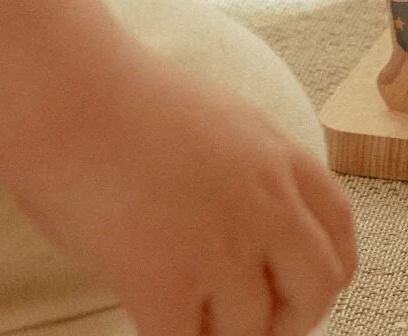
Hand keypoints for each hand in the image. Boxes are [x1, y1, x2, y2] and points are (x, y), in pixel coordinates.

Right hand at [17, 46, 357, 335]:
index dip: (328, 271)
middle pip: (317, 288)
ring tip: (184, 315)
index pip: (339, 228)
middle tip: (246, 325)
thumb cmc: (121, 101)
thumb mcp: (218, 119)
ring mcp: (221, 246)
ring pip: (250, 330)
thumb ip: (248, 170)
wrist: (68, 95)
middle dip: (289, 320)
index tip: (299, 291)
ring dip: (219, 333)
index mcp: (278, 156)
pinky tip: (149, 320)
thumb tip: (248, 228)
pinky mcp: (167, 283)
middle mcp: (266, 202)